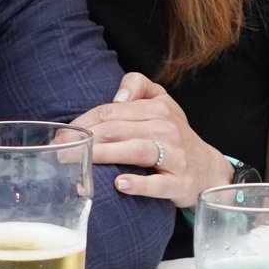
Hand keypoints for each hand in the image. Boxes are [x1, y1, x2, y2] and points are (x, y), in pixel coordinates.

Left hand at [72, 72, 233, 205]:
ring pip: (137, 150)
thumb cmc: (175, 136)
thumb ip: (139, 85)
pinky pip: (159, 183)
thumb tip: (118, 95)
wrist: (208, 169)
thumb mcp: (162, 102)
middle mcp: (166, 129)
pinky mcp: (179, 182)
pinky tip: (120, 184)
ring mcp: (175, 156)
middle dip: (86, 139)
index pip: (111, 111)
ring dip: (107, 154)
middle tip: (60, 151)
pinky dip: (140, 183)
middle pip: (119, 129)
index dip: (84, 122)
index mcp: (157, 108)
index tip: (62, 135)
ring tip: (83, 161)